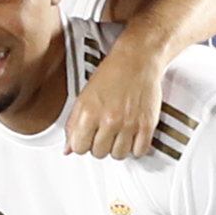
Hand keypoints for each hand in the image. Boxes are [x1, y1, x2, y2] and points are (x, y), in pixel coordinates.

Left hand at [64, 12, 176, 160]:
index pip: (79, 148)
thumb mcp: (84, 97)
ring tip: (118, 134)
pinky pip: (139, 151)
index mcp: (89, 113)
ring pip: (119, 155)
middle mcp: (109, 120)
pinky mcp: (147, 124)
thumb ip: (74, 124)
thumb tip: (68, 149)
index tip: (88, 138)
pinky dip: (136, 147)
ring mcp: (129, 123)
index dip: (83, 144)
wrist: (137, 59)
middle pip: (99, 153)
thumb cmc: (111, 74)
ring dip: (118, 147)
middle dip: (100, 145)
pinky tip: (132, 136)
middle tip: (104, 132)